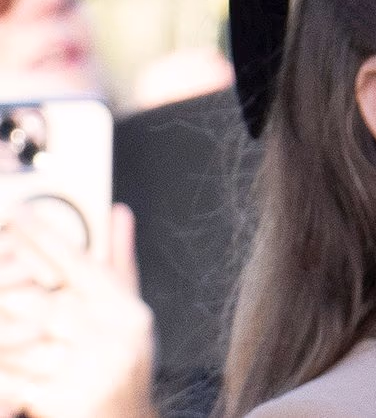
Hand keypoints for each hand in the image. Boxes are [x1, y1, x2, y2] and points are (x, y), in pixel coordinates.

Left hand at [0, 204, 156, 417]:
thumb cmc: (121, 367)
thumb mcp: (128, 314)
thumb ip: (119, 262)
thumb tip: (118, 212)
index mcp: (126, 310)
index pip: (77, 262)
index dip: (43, 236)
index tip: (15, 213)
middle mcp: (112, 336)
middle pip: (40, 300)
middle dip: (4, 281)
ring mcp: (88, 369)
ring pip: (20, 338)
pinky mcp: (64, 398)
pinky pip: (13, 374)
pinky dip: (2, 364)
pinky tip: (0, 348)